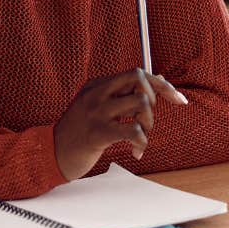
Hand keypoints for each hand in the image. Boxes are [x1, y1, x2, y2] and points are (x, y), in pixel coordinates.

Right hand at [53, 69, 187, 180]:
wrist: (50, 154)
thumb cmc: (79, 133)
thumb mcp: (96, 106)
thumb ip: (120, 95)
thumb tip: (158, 83)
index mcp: (98, 84)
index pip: (137, 73)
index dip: (162, 84)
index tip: (178, 98)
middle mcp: (98, 93)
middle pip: (139, 77)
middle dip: (156, 96)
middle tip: (147, 119)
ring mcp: (97, 111)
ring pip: (141, 103)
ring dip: (148, 124)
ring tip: (140, 137)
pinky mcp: (98, 132)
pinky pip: (133, 130)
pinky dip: (142, 142)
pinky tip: (136, 152)